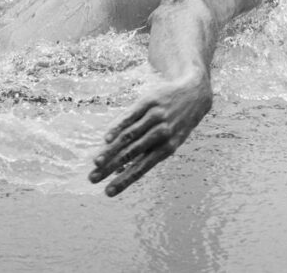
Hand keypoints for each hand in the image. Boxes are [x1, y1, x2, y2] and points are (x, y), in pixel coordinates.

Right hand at [88, 74, 212, 196]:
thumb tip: (120, 169)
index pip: (141, 168)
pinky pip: (130, 116)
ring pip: (129, 136)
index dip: (123, 181)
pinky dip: (117, 127)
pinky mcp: (149, 102)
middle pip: (131, 154)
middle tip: (92, 179)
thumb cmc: (176, 123)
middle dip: (110, 168)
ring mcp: (155, 117)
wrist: (194, 94)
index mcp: (167, 148)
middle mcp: (161, 134)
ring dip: (110, 151)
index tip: (108, 193)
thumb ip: (146, 152)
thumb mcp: (169, 139)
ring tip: (96, 162)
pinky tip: (106, 138)